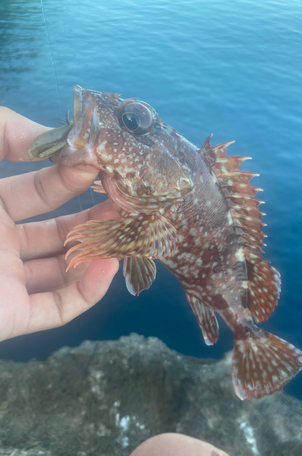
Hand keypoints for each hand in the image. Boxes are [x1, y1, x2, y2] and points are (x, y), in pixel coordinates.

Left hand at [0, 107, 118, 339]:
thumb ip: (0, 134)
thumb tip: (60, 142)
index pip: (43, 187)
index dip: (75, 175)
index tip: (106, 165)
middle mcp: (0, 242)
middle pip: (62, 228)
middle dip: (97, 213)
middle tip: (130, 200)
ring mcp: (5, 281)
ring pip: (65, 269)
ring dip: (99, 250)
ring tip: (129, 230)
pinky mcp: (8, 316)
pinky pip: (57, 308)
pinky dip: (87, 292)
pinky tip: (109, 265)